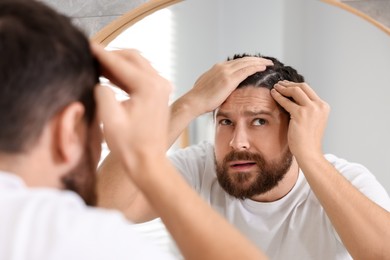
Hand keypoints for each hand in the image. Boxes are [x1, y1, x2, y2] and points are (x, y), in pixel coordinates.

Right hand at [92, 44, 171, 171]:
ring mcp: (162, 88)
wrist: (148, 162)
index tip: (85, 45)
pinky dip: (125, 73)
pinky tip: (109, 76)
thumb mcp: (110, 118)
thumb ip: (102, 92)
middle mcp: (159, 83)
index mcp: (149, 87)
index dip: (100, 54)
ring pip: (137, 64)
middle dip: (110, 55)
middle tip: (90, 55)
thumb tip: (99, 81)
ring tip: (96, 64)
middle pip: (132, 57)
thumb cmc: (130, 146)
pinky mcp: (159, 94)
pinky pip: (141, 75)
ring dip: (118, 63)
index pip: (120, 63)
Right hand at [183, 57, 272, 115]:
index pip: (236, 62)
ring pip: (247, 63)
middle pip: (244, 60)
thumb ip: (216, 83)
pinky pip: (246, 70)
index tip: (256, 63)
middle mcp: (222, 67)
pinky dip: (256, 67)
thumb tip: (220, 87)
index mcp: (217, 68)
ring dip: (259, 62)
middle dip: (256, 60)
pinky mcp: (229, 79)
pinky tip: (263, 67)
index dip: (248, 62)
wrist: (194, 102)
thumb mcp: (208, 86)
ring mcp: (225, 72)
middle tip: (266, 61)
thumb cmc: (200, 99)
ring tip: (268, 63)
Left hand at [271, 80, 329, 157]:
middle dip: (289, 84)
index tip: (286, 85)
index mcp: (323, 106)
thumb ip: (306, 109)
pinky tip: (273, 94)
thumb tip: (293, 98)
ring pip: (295, 90)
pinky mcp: (301, 114)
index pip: (308, 90)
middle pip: (303, 86)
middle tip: (279, 84)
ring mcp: (311, 109)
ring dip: (283, 88)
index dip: (296, 85)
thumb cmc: (307, 139)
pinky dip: (278, 96)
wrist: (309, 152)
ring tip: (275, 87)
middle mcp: (319, 106)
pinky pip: (286, 101)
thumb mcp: (311, 120)